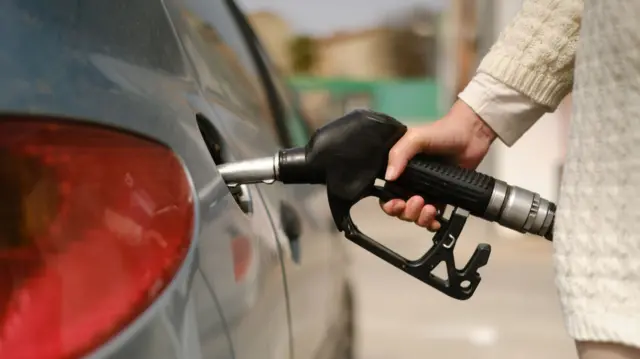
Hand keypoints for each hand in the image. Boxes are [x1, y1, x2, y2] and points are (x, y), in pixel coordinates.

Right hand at [380, 99, 496, 230]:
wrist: (471, 135)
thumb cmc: (441, 133)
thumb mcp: (415, 138)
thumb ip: (399, 154)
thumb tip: (388, 177)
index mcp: (400, 170)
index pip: (387, 194)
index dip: (389, 204)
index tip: (398, 203)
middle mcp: (410, 183)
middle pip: (400, 210)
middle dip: (407, 212)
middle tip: (418, 201)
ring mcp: (427, 192)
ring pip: (416, 216)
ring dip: (420, 218)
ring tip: (430, 208)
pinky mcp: (443, 198)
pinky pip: (433, 218)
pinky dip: (432, 224)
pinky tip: (437, 221)